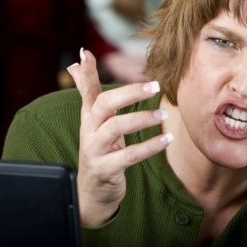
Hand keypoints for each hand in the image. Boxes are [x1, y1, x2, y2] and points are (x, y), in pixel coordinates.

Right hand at [68, 48, 171, 226]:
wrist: (92, 192)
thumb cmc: (98, 149)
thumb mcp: (93, 121)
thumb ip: (89, 91)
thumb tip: (79, 60)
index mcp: (89, 117)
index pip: (88, 91)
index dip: (87, 73)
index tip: (88, 53)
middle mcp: (89, 130)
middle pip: (103, 104)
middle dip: (129, 93)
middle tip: (155, 86)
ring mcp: (95, 150)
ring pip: (115, 128)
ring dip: (141, 118)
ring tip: (164, 112)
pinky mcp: (105, 170)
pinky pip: (128, 156)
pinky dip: (149, 147)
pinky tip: (167, 139)